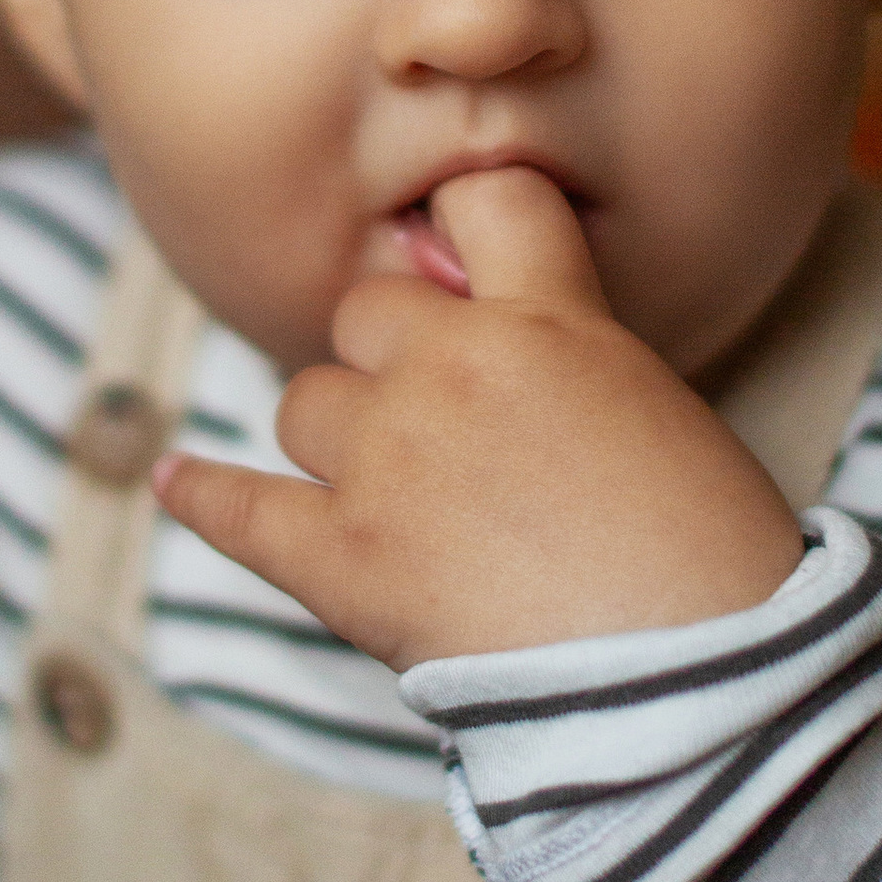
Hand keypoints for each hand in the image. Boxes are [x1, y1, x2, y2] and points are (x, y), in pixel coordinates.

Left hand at [158, 165, 804, 671]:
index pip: (480, 201)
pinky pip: (240, 510)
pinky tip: (175, 479)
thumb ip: (563, 347)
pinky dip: (204, 495)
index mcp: (547, 318)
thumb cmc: (706, 549)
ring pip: (304, 402)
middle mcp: (452, 367)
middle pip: (364, 311)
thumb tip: (501, 344)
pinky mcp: (343, 558)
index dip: (464, 227)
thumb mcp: (653, 399)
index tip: (454, 255)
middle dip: (392, 356)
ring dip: (337, 437)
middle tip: (440, 422)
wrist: (695, 680)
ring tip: (394, 493)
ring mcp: (387, 460)